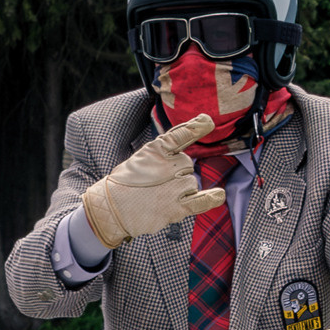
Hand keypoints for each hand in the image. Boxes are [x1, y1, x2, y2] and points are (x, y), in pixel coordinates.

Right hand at [79, 114, 224, 248]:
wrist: (110, 208)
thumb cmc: (125, 183)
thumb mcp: (141, 159)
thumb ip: (163, 155)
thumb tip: (186, 161)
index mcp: (155, 150)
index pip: (179, 136)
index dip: (195, 127)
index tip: (207, 121)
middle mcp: (167, 166)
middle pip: (187, 165)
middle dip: (177, 173)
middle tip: (156, 183)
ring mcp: (173, 187)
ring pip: (191, 183)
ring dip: (181, 190)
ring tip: (159, 196)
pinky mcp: (176, 207)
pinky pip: (200, 201)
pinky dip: (211, 198)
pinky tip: (218, 195)